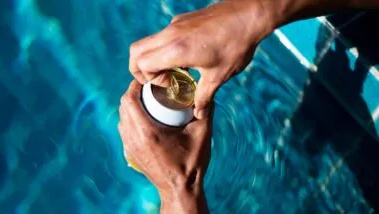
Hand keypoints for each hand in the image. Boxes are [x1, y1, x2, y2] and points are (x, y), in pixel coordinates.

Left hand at [118, 80, 211, 213]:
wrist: (180, 189)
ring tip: (149, 100)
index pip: (129, 100)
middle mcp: (134, 139)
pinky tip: (147, 117)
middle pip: (124, 106)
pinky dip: (132, 118)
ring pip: (122, 117)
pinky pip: (125, 129)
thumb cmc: (191, 164)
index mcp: (147, 133)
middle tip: (151, 87)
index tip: (148, 78)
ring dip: (132, 105)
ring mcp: (130, 147)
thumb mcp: (202, 135)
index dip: (135, 85)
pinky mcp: (131, 153)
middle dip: (135, 92)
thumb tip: (206, 93)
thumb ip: (205, 111)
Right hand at [129, 0, 276, 118]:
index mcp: (176, 49)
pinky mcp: (182, 20)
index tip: (169, 84)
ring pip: (148, 42)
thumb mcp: (219, 76)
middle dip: (139, 69)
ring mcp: (175, 25)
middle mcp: (171, 34)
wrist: (249, 14)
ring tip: (175, 71)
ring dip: (154, 59)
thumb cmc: (236, 44)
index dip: (149, 79)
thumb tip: (198, 113)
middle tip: (159, 80)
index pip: (142, 63)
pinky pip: (163, 36)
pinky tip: (187, 58)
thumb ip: (204, 97)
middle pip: (136, 51)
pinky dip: (164, 49)